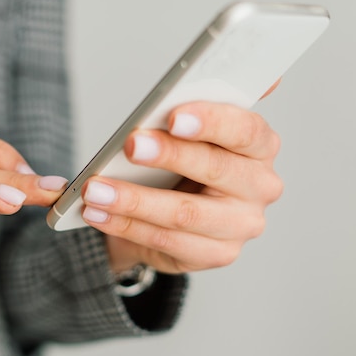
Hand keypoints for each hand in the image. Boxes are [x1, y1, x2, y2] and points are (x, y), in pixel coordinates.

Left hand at [81, 102, 282, 273]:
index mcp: (259, 145)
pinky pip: (167, 240)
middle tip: (130, 145)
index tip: (173, 116)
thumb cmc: (182, 163)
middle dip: (168, 155)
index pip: (246, 129)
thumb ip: (182, 113)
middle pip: (216, 168)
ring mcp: (242, 224)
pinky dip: (126, 226)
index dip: (212, 121)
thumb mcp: (185, 133)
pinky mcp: (218, 253)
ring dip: (133, 200)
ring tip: (95, 189)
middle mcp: (261, 185)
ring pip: (185, 213)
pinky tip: (97, 214)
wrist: (173, 210)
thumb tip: (171, 102)